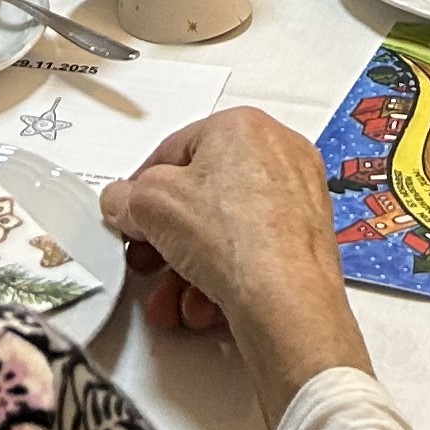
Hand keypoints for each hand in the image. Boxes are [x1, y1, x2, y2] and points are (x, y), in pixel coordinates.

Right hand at [104, 110, 373, 423]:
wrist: (288, 302)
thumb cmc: (235, 239)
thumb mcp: (151, 205)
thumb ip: (126, 197)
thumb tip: (122, 201)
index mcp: (242, 125)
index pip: (175, 151)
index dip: (142, 188)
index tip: (130, 214)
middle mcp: (278, 153)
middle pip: (201, 195)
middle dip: (166, 235)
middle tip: (147, 256)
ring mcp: (297, 198)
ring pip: (224, 231)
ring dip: (188, 267)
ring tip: (172, 295)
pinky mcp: (306, 240)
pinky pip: (250, 253)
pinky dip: (222, 277)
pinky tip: (203, 304)